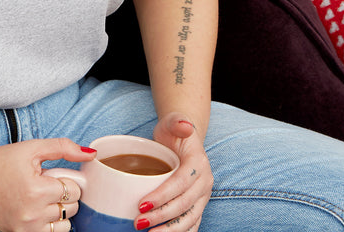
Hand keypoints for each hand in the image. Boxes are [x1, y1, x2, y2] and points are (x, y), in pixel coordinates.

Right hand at [0, 138, 92, 231]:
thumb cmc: (2, 161)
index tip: (54, 174)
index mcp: (37, 190)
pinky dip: (49, 222)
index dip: (67, 179)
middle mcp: (32, 213)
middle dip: (64, 194)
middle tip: (46, 183)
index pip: (74, 190)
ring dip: (59, 211)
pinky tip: (37, 209)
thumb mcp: (32, 147)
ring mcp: (26, 228)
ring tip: (42, 197)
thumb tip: (92, 155)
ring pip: (65, 225)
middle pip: (72, 208)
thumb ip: (63, 148)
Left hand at [134, 113, 212, 230]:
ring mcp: (202, 197)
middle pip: (184, 205)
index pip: (181, 184)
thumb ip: (177, 121)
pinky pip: (191, 223)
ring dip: (170, 230)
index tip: (142, 204)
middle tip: (139, 222)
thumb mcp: (172, 121)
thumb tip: (185, 125)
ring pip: (189, 219)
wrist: (183, 138)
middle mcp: (204, 183)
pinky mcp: (197, 206)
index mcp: (199, 164)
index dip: (163, 196)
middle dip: (162, 216)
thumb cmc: (173, 131)